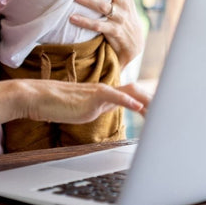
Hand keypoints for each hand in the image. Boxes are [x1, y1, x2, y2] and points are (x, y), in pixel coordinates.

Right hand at [17, 80, 150, 122]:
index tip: (158, 110)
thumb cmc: (54, 105)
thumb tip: (99, 113)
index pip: (130, 95)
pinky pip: (114, 97)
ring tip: (162, 109)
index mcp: (102, 94)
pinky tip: (138, 106)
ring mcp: (99, 93)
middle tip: (168, 110)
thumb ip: (92, 109)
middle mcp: (104, 91)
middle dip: (153, 101)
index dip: (145, 102)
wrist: (37, 98)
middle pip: (135, 92)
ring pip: (130, 92)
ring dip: (147, 102)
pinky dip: (128, 100)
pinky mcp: (91, 98)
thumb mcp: (78, 110)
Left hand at [69, 0, 144, 60]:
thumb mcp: (125, 2)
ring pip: (103, 6)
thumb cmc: (124, 18)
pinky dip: (84, 21)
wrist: (134, 45)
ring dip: (88, 0)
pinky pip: (98, 25)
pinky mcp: (114, 31)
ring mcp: (119, 18)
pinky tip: (72, 17)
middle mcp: (124, 4)